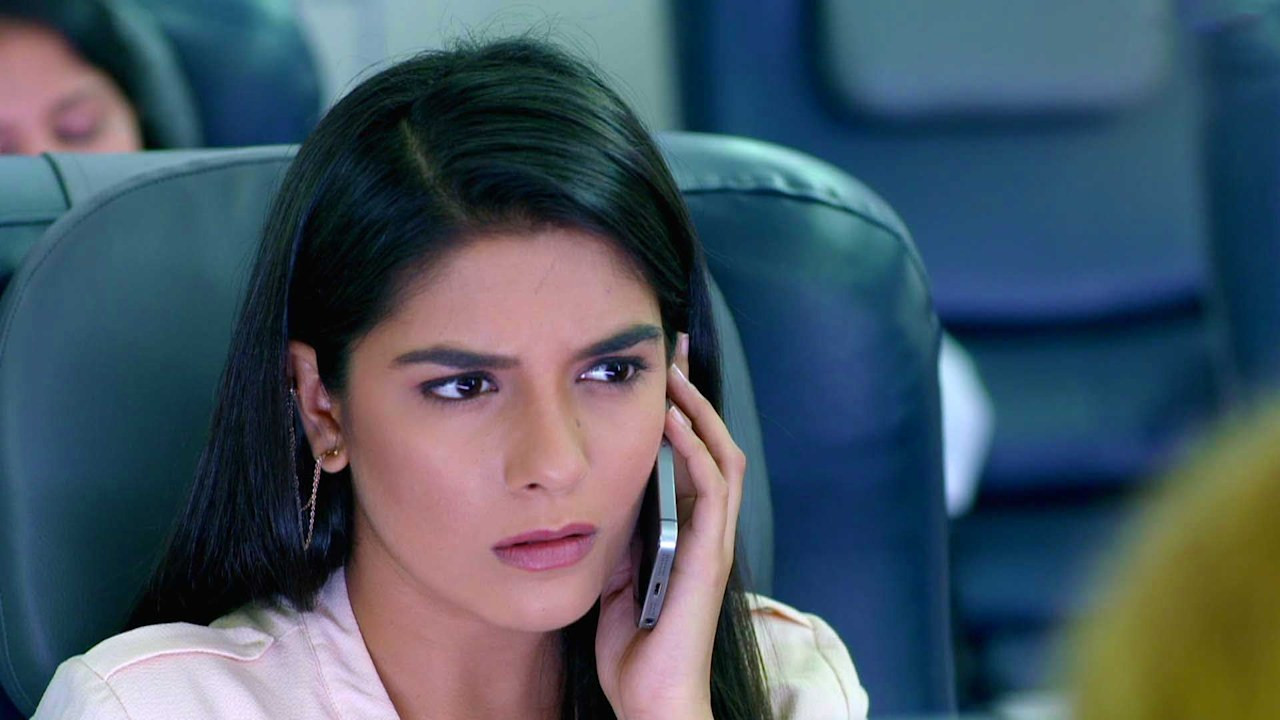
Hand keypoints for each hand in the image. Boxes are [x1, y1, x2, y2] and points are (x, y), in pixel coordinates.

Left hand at [594, 332, 745, 719]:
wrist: (651, 698)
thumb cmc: (634, 647)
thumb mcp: (615, 575)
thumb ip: (618, 534)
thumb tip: (598, 493)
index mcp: (686, 532)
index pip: (693, 457)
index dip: (682, 412)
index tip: (661, 372)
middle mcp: (708, 530)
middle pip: (715, 444)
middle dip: (697, 396)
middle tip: (676, 351)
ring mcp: (713, 541)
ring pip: (721, 457)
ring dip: (699, 411)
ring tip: (675, 373)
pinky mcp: (709, 554)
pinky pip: (711, 489)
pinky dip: (695, 449)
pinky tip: (673, 421)